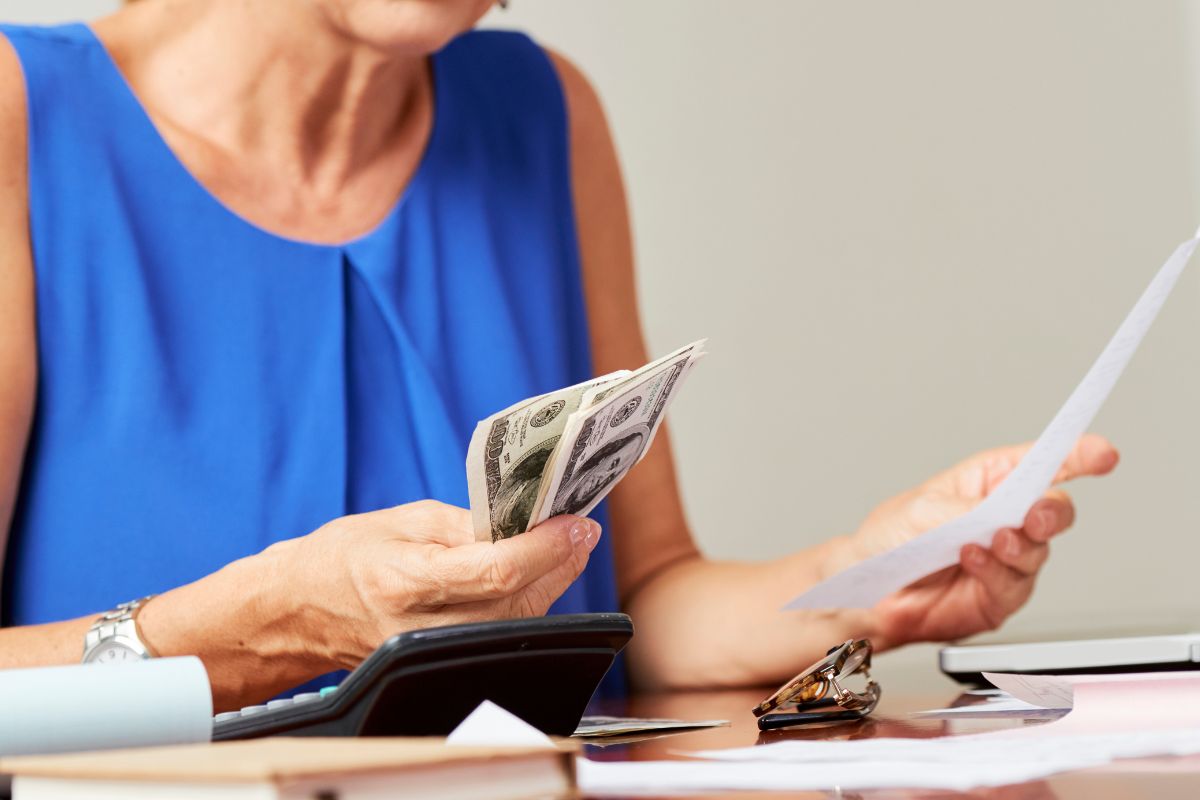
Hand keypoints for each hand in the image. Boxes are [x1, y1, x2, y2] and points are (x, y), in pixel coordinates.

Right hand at [278, 500, 600, 668]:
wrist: (303, 611)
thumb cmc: (349, 555)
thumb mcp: (405, 521)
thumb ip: (468, 523)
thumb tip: (527, 521)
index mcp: (407, 581)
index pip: (497, 570)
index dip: (546, 547)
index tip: (576, 522)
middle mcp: (424, 627)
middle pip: (519, 599)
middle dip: (561, 560)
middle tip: (582, 527)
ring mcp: (435, 653)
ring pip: (520, 619)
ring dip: (553, 580)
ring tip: (566, 542)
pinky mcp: (446, 663)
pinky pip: (505, 631)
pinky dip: (531, 599)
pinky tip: (540, 571)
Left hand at [853, 434, 1117, 646]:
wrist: (868, 593)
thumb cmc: (888, 541)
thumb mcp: (923, 511)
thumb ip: (968, 512)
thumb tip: (1002, 516)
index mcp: (987, 483)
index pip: (1040, 463)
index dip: (1075, 455)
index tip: (1102, 453)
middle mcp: (1003, 519)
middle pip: (1053, 509)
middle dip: (1050, 511)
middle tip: (1033, 515)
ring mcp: (1006, 559)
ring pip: (1038, 549)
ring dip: (1015, 546)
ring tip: (985, 543)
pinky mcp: (1000, 596)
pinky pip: (1014, 584)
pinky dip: (995, 572)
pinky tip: (972, 562)